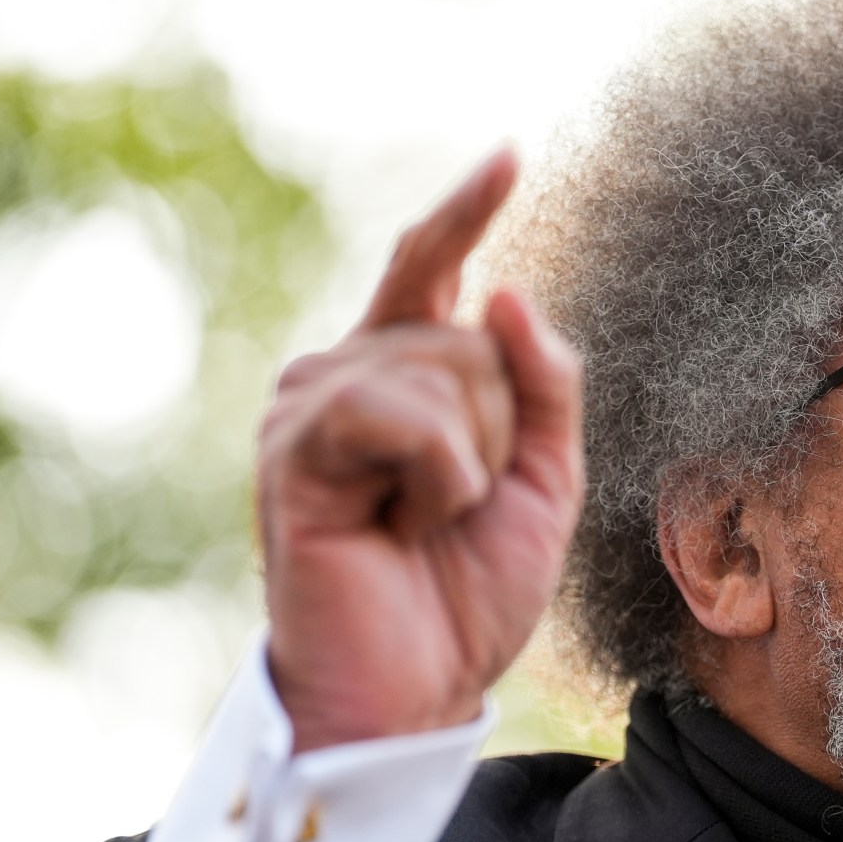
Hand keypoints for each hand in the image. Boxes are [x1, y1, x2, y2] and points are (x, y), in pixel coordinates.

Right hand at [257, 149, 584, 752]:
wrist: (412, 689)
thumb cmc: (465, 594)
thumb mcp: (545, 480)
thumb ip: (543, 383)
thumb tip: (504, 289)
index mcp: (400, 377)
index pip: (431, 270)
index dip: (465, 211)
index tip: (509, 152)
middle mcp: (344, 373)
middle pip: (468, 338)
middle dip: (501, 431)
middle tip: (457, 510)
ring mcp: (310, 404)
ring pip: (445, 369)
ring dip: (472, 461)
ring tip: (424, 522)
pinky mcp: (297, 449)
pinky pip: (404, 413)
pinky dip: (439, 475)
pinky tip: (404, 523)